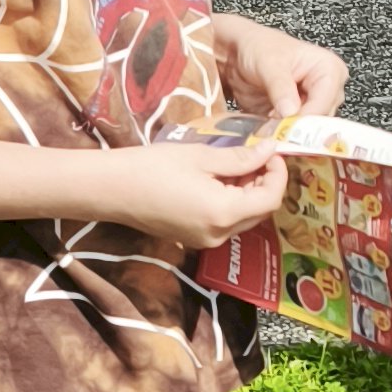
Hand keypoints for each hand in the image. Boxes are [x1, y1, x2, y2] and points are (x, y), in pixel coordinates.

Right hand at [99, 136, 288, 248]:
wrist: (113, 189)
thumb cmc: (153, 167)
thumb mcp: (201, 156)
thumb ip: (240, 157)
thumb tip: (270, 150)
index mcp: (224, 212)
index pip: (270, 198)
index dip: (278, 174)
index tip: (273, 152)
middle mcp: (220, 234)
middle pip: (261, 212)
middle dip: (265, 183)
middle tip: (257, 155)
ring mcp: (207, 241)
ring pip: (244, 218)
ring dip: (248, 193)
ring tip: (234, 165)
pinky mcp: (196, 240)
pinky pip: (226, 223)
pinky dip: (231, 203)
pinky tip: (217, 181)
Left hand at [215, 16, 346, 125]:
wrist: (239, 53)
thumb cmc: (258, 47)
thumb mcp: (268, 64)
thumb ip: (280, 87)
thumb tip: (290, 112)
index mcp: (330, 70)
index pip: (324, 103)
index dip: (305, 119)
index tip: (284, 130)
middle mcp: (328, 89)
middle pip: (321, 120)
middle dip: (297, 129)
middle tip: (275, 133)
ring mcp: (315, 104)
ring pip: (310, 130)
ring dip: (289, 134)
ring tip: (269, 131)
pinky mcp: (300, 116)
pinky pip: (296, 134)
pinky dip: (282, 135)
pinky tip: (269, 132)